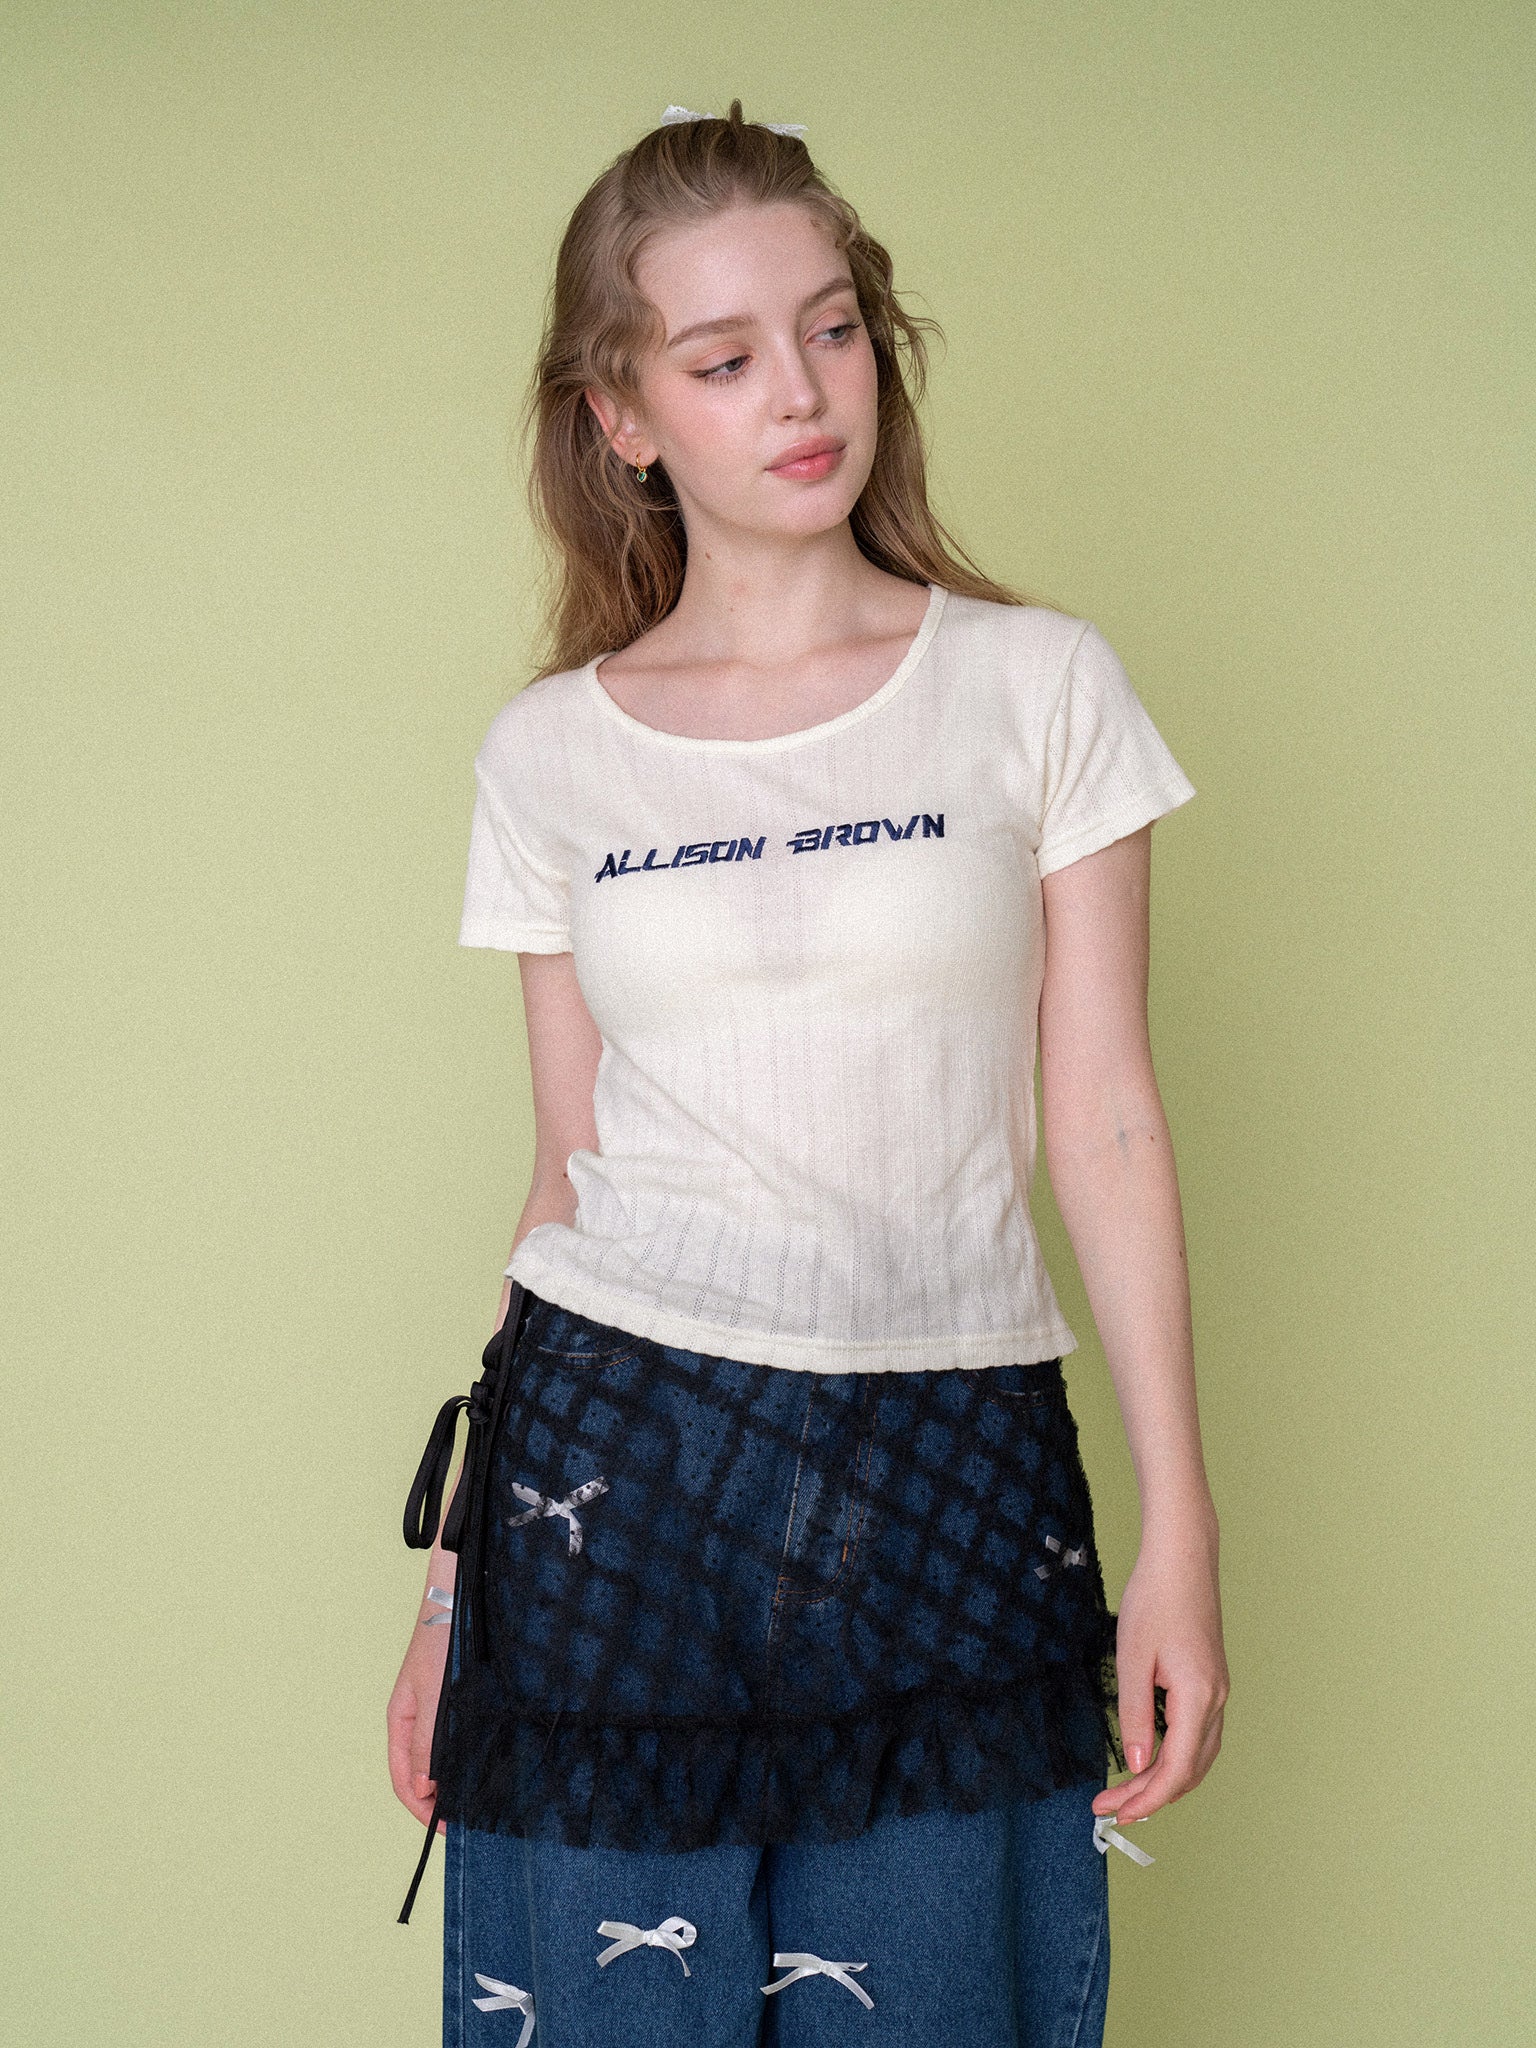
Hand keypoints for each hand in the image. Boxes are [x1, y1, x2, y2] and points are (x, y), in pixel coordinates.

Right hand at [387, 1591, 452, 1830]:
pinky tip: (481, 1769)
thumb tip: (425, 1788)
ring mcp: (435, 1712)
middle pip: (420, 1776)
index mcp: (400, 1722)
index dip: (423, 1810)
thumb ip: (427, 1741)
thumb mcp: (433, 1695)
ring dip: (451, 1784)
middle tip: (466, 1824)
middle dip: (438, 1803)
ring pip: (438, 1760)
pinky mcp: (455, 1702)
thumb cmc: (441, 1642)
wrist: (459, 1599)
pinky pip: (454, 1741)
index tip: (447, 1829)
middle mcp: (415, 1721)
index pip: (405, 1780)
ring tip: (475, 1804)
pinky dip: (463, 1761)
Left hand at [1091, 1517, 1228, 1826]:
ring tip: (1126, 1793)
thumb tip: (1135, 1765)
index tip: (1115, 1812)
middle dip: (1152, 1796)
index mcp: (1198, 1697)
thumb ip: (1133, 1714)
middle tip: (1110, 1808)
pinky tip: (1150, 1759)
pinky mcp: (1211, 1682)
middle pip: (1190, 1771)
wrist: (1183, 1558)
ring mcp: (1218, 1692)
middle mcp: (1216, 1700)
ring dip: (1165, 1781)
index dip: (1146, 1798)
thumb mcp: (1132, 1657)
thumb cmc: (1154, 1599)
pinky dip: (1176, 1758)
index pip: (1176, 1770)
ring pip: (1198, 1757)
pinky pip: (1199, 1736)